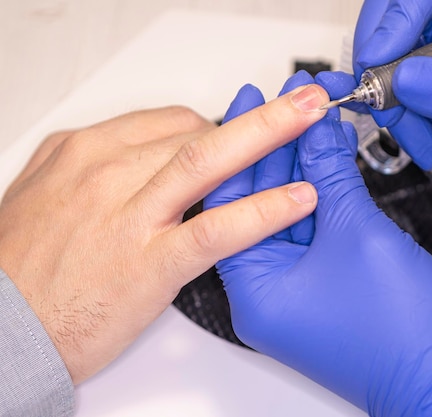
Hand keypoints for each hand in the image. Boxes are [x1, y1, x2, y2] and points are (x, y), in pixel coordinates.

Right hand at [0, 84, 327, 383]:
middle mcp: (108, 172)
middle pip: (198, 132)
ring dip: (269, 138)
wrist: (5, 330)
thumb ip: (89, 169)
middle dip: (258, 116)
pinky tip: (298, 200)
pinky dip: (261, 211)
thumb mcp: (43, 196)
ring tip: (314, 123)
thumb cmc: (22, 269)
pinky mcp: (149, 262)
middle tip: (302, 101)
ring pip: (209, 163)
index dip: (220, 127)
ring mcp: (131, 215)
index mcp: (85, 152)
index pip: (171, 123)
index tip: (248, 133)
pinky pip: (215, 229)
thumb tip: (128, 153)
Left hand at [209, 72, 431, 415]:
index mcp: (256, 293)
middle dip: (278, 147)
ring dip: (303, 164)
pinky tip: (328, 153)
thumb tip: (315, 130)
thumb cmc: (404, 334)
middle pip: (259, 203)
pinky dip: (323, 191)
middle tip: (288, 98)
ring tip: (310, 114)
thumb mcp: (359, 236)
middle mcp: (269, 295)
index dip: (244, 143)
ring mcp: (298, 291)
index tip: (253, 100)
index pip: (232, 202)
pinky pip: (314, 229)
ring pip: (290, 212)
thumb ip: (331, 176)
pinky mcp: (325, 286)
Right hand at [317, 0, 431, 230]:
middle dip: (379, 59)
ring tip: (420, 137)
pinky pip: (388, 105)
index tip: (383, 53)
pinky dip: (392, 125)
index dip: (399, 15)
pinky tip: (420, 144)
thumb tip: (410, 77)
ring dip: (389, 105)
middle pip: (395, 25)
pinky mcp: (422, 106)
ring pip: (385, 69)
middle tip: (379, 93)